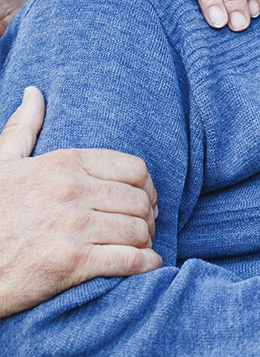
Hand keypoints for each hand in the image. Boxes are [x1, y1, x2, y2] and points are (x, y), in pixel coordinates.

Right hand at [0, 86, 160, 317]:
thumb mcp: (2, 165)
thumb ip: (24, 129)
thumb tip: (34, 93)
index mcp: (64, 163)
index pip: (134, 168)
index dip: (147, 186)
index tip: (144, 199)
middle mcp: (72, 191)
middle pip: (139, 200)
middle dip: (148, 215)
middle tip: (145, 226)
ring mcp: (73, 228)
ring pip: (137, 229)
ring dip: (146, 240)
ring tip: (141, 246)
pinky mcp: (71, 264)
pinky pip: (128, 260)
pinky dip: (145, 263)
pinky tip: (147, 264)